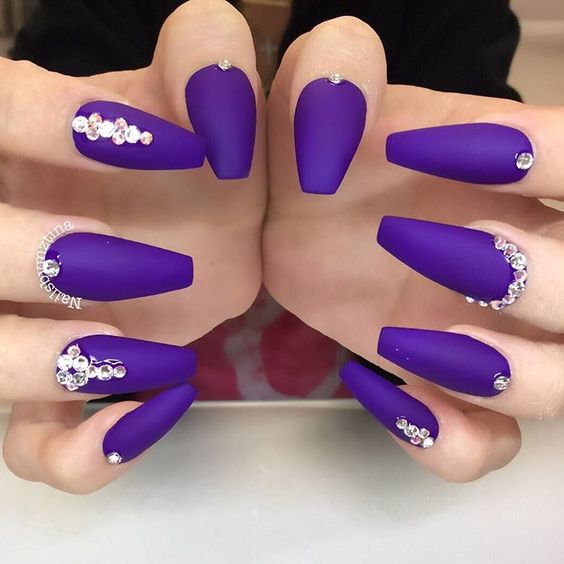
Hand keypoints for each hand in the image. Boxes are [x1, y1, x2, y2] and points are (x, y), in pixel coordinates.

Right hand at [1, 0, 265, 491]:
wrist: (200, 224)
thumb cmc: (194, 156)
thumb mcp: (198, 103)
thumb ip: (206, 66)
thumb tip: (217, 74)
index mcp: (14, 143)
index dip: (61, 131)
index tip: (178, 150)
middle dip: (51, 261)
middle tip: (163, 265)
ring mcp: (15, 322)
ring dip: (58, 364)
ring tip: (155, 352)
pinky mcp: (51, 392)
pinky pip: (33, 447)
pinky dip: (83, 454)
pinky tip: (155, 412)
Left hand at [265, 17, 563, 480]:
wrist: (285, 215)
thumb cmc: (312, 151)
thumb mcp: (315, 101)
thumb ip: (329, 75)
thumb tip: (341, 85)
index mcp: (507, 170)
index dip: (547, 163)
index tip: (437, 160)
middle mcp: (519, 252)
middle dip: (534, 283)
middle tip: (434, 251)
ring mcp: (487, 330)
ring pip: (561, 386)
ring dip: (501, 375)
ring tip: (405, 338)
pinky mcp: (441, 383)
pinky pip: (484, 444)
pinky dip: (446, 439)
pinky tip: (383, 390)